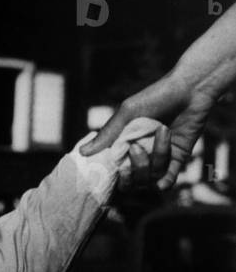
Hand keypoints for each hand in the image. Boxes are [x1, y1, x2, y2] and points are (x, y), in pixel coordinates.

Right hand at [80, 73, 213, 189]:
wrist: (190, 88)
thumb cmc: (155, 97)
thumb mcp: (126, 113)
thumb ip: (107, 134)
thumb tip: (82, 153)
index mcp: (123, 147)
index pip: (113, 172)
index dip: (111, 176)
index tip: (114, 168)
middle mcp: (139, 157)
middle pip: (131, 182)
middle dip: (135, 168)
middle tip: (137, 147)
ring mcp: (158, 160)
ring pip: (151, 178)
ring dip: (157, 157)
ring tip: (164, 131)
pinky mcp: (177, 160)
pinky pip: (168, 180)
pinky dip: (165, 181)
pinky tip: (164, 175)